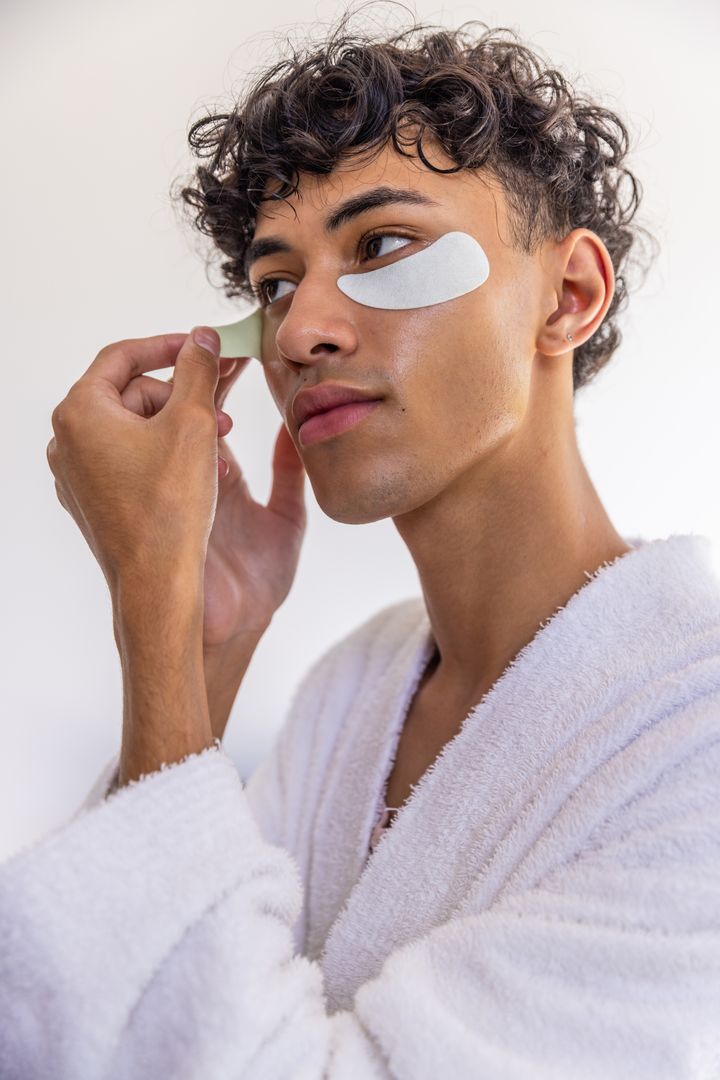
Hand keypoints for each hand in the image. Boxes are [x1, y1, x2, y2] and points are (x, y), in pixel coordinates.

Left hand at [47, 327, 307, 646]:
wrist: (157, 585)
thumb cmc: (170, 509)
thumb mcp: (194, 423)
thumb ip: (199, 370)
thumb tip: (202, 338)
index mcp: (81, 412)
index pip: (123, 356)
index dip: (169, 346)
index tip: (203, 348)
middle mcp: (69, 441)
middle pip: (132, 394)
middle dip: (182, 397)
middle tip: (222, 409)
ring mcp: (78, 475)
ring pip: (135, 430)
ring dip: (179, 428)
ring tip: (218, 447)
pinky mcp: (94, 502)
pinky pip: (131, 462)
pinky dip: (164, 457)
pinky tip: (199, 472)